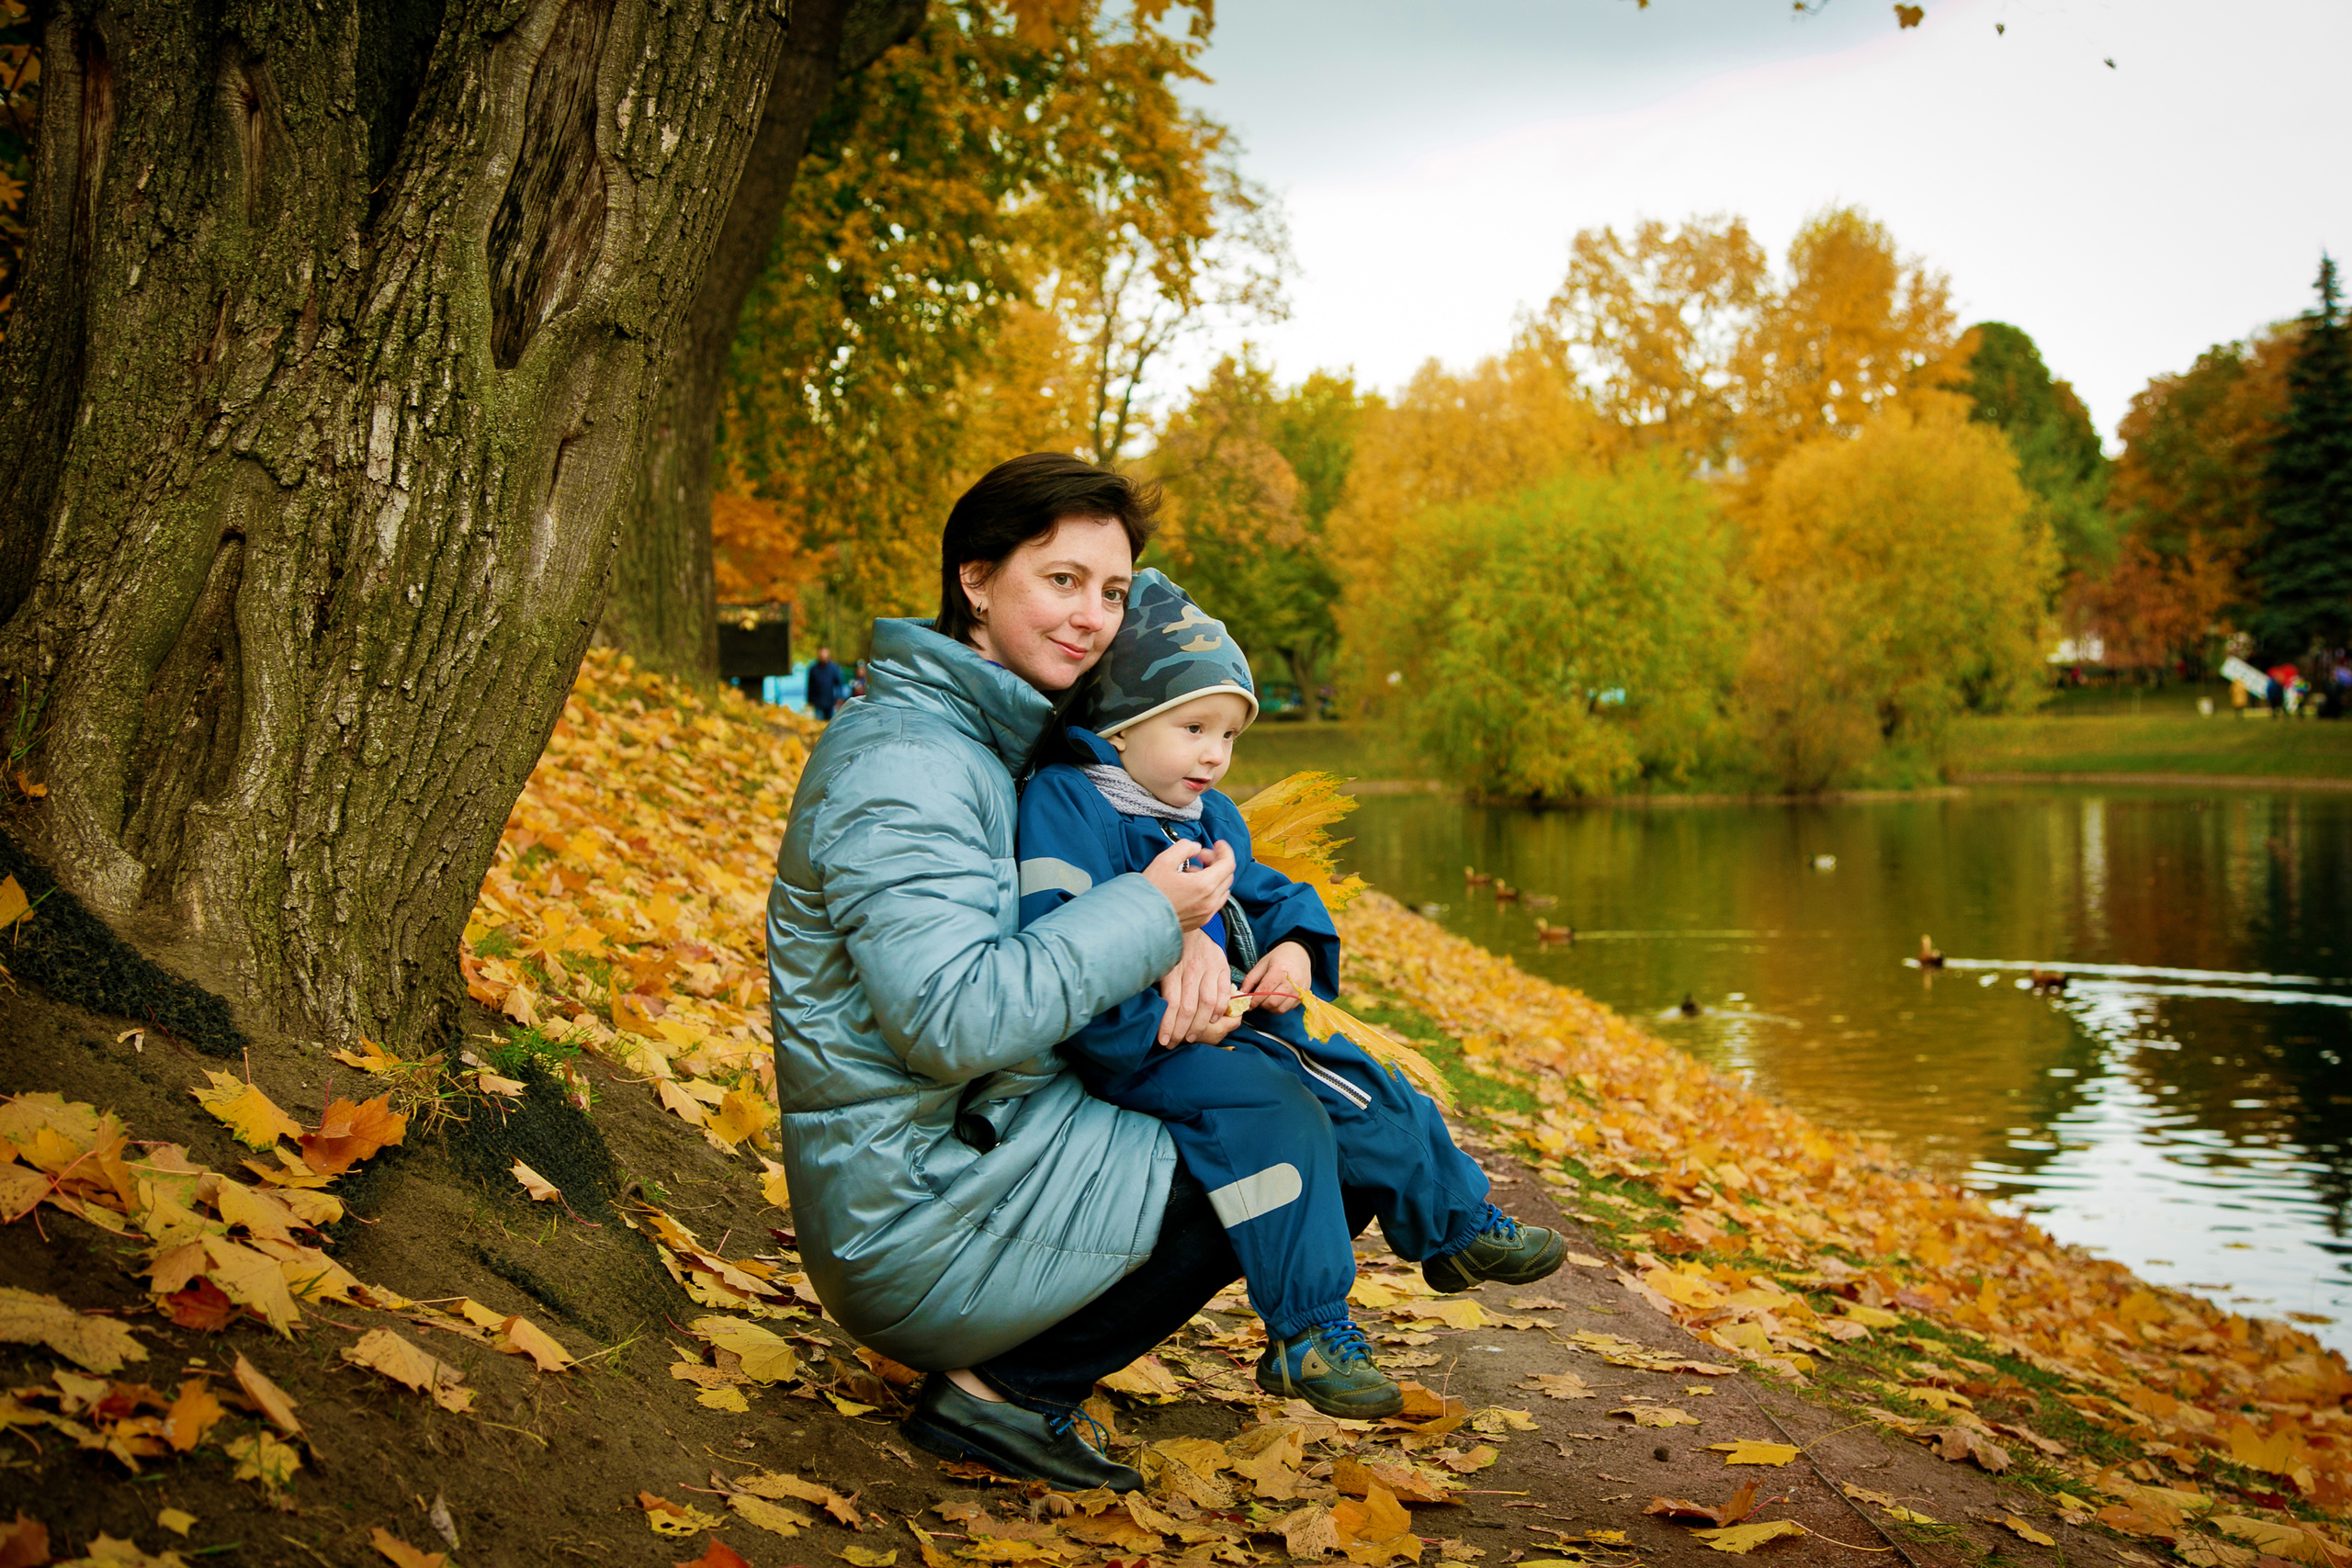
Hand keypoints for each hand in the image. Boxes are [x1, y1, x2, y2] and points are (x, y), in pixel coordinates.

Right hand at [1140, 837, 1235, 932]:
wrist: (1140, 920)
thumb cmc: (1150, 892)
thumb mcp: (1164, 861)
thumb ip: (1184, 848)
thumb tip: (1195, 848)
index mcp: (1204, 885)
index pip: (1228, 863)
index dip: (1224, 850)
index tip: (1216, 843)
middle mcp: (1210, 901)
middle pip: (1227, 875)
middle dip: (1216, 862)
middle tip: (1199, 857)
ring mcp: (1207, 913)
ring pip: (1223, 889)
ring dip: (1214, 877)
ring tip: (1192, 874)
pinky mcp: (1201, 921)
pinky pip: (1216, 902)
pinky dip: (1211, 891)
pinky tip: (1192, 888)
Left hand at [1157, 928, 1239, 1047]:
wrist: (1192, 922)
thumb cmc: (1172, 946)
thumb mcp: (1160, 960)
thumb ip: (1158, 981)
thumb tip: (1151, 1009)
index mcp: (1172, 968)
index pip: (1171, 1003)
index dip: (1168, 1026)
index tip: (1163, 1040)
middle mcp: (1191, 969)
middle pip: (1188, 1008)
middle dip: (1181, 1031)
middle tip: (1175, 1043)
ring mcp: (1209, 968)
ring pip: (1207, 1004)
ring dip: (1200, 1025)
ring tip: (1192, 1037)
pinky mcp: (1222, 967)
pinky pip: (1224, 993)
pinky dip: (1220, 1010)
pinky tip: (1212, 1020)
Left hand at [1240, 941, 1314, 1014]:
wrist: (1299, 953)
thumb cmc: (1279, 958)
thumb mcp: (1262, 964)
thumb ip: (1250, 979)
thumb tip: (1242, 994)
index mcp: (1278, 971)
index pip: (1264, 991)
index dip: (1254, 1001)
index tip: (1248, 1005)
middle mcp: (1290, 982)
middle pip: (1272, 1003)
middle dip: (1261, 1005)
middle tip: (1257, 1001)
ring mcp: (1299, 989)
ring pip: (1280, 1009)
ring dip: (1270, 1008)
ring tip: (1266, 1000)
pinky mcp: (1303, 995)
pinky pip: (1288, 1008)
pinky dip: (1279, 1007)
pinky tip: (1276, 999)